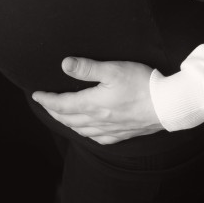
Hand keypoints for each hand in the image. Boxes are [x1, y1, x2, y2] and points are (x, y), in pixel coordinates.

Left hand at [32, 58, 161, 143]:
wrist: (167, 104)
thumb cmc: (141, 83)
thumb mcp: (113, 69)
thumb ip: (88, 67)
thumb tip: (64, 64)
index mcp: (94, 103)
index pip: (63, 104)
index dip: (47, 100)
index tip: (36, 95)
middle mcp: (98, 120)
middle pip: (69, 119)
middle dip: (54, 111)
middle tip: (45, 104)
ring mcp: (110, 129)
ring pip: (81, 130)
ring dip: (67, 123)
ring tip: (61, 116)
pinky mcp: (122, 133)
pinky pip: (97, 138)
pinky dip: (86, 134)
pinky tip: (88, 131)